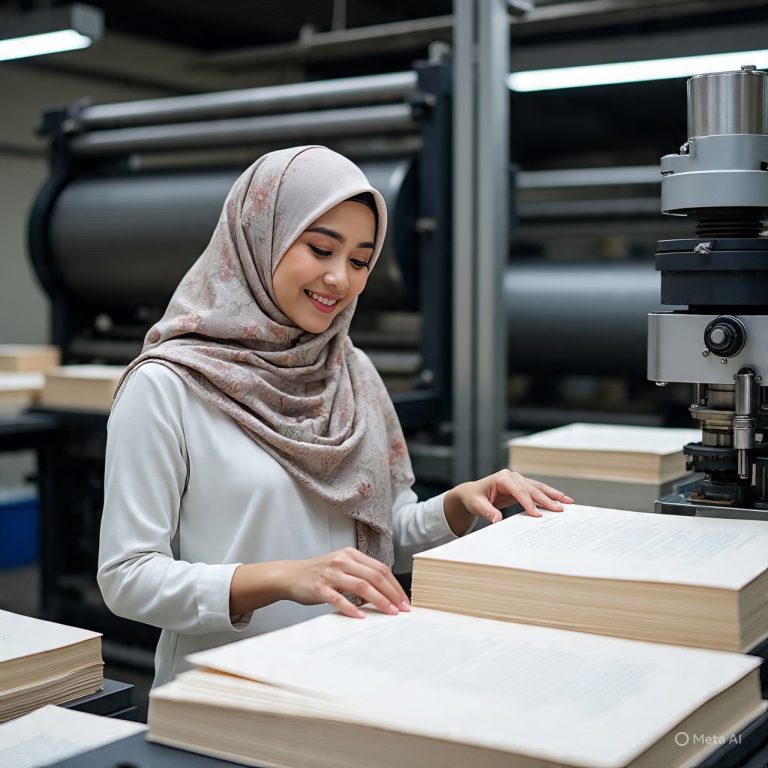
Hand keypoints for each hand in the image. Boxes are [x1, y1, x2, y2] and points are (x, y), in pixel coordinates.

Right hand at [285, 547, 410, 619]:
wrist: (290, 575)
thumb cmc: (319, 573)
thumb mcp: (341, 565)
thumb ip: (360, 573)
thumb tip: (386, 590)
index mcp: (350, 554)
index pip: (380, 568)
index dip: (395, 585)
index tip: (404, 599)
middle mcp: (342, 561)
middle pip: (374, 576)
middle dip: (392, 594)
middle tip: (402, 608)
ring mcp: (331, 574)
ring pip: (361, 586)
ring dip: (379, 601)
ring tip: (390, 612)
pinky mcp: (320, 588)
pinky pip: (339, 599)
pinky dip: (352, 608)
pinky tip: (361, 616)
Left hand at [443, 470, 572, 532]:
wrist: (472, 493)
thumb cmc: (474, 498)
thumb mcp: (477, 505)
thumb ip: (488, 511)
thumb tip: (497, 520)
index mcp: (502, 478)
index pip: (519, 491)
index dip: (529, 502)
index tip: (538, 514)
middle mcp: (512, 477)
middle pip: (532, 488)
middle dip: (547, 499)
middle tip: (560, 509)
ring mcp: (518, 480)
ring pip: (538, 487)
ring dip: (553, 495)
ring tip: (567, 501)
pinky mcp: (521, 487)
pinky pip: (536, 492)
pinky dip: (548, 497)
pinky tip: (559, 502)